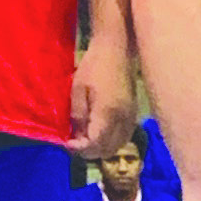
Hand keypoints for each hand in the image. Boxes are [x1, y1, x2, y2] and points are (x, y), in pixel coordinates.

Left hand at [67, 37, 136, 157]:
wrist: (116, 49)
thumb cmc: (93, 66)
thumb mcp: (78, 90)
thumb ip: (78, 116)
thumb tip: (78, 137)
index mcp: (107, 113)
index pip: (95, 144)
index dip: (80, 149)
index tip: (67, 143)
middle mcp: (122, 119)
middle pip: (108, 150)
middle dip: (90, 151)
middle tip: (75, 143)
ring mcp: (130, 117)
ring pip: (118, 146)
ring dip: (102, 148)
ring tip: (86, 139)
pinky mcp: (133, 113)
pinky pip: (124, 136)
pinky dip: (112, 141)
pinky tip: (100, 133)